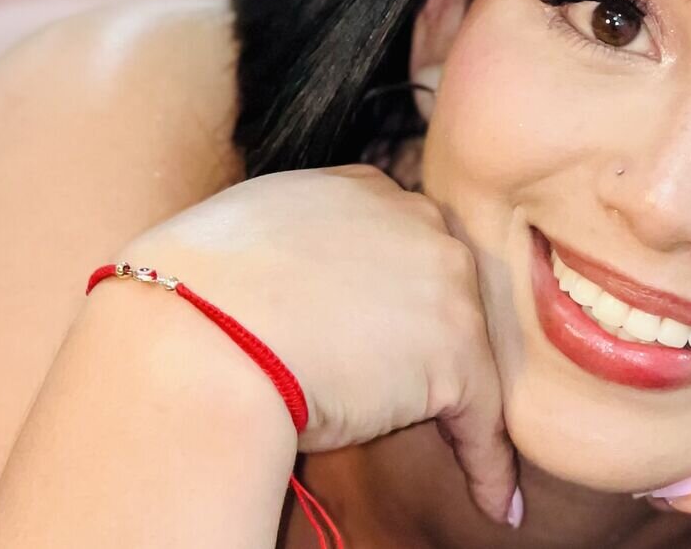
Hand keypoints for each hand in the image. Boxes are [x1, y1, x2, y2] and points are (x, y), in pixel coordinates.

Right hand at [122, 164, 518, 523]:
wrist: (200, 333)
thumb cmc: (196, 294)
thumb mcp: (250, 232)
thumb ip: (294, 244)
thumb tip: (285, 288)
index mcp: (364, 188)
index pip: (400, 239)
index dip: (399, 286)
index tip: (396, 323)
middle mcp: (417, 222)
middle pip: (444, 283)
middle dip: (437, 332)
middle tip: (426, 384)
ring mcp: (444, 288)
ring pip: (466, 350)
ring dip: (463, 400)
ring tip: (469, 446)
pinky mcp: (455, 359)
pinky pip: (482, 421)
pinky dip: (488, 466)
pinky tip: (494, 503)